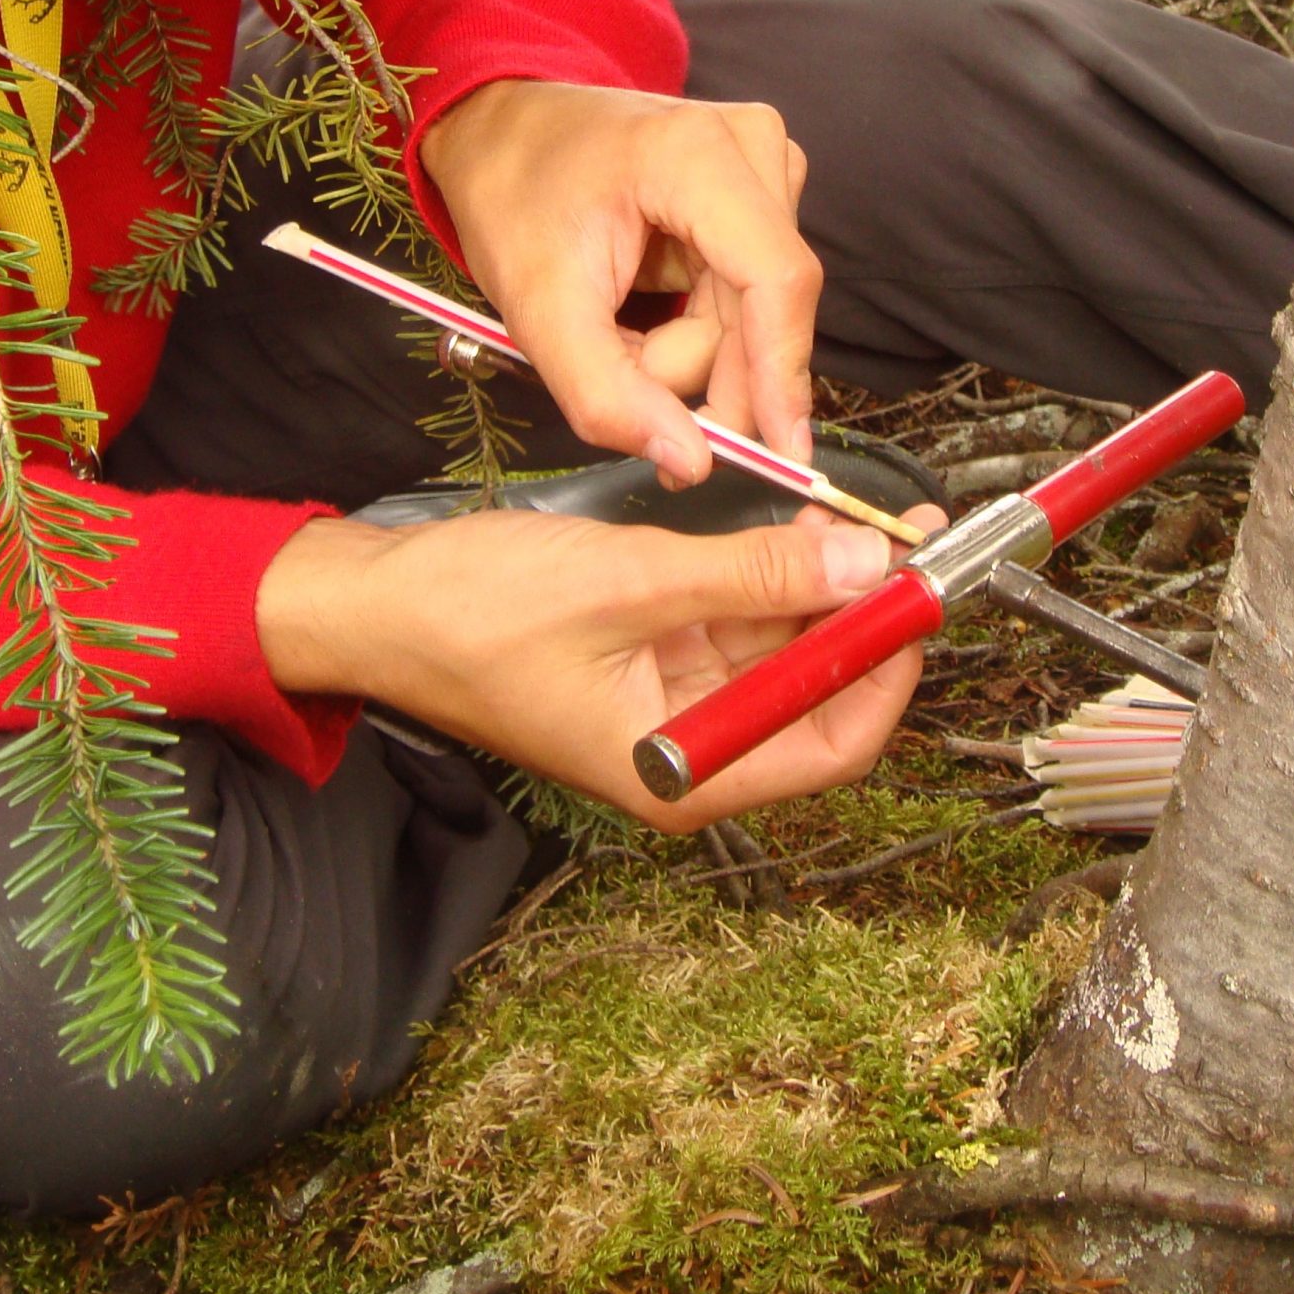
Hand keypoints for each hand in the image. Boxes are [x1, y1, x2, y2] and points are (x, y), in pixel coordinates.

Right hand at [256, 504, 944, 831]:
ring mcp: (671, 706)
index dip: (887, 670)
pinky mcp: (653, 660)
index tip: (919, 595)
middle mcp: (689, 753)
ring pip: (779, 648)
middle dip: (863, 615)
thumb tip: (864, 568)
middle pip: (813, 692)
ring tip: (870, 520)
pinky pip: (735, 622)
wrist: (374, 607)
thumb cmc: (472, 618)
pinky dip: (770, 576)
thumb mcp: (632, 583)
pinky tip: (803, 526)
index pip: (831, 742)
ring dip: (822, 585)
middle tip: (912, 540)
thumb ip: (753, 575)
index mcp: (684, 773)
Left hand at [418, 80, 820, 483]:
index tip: (779, 453)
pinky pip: (747, 298)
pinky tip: (644, 309)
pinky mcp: (761, 192)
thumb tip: (691, 462)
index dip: (782, 373)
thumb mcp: (538, 310)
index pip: (776, 280)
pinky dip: (695, 326)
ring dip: (686, 349)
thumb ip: (606, 395)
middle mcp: (750, 148)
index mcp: (695, 154)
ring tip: (617, 328)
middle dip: (691, 367)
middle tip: (616, 370)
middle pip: (762, 309)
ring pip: (754, 314)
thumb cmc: (513, 200)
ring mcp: (762, 166)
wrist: (503, 132)